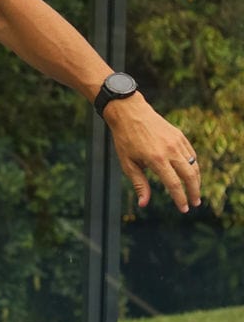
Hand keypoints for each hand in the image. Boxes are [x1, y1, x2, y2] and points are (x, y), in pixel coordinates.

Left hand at [104, 95, 201, 213]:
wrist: (130, 112)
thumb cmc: (125, 139)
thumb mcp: (127, 164)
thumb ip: (139, 184)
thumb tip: (143, 204)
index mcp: (156, 160)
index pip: (174, 184)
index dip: (180, 199)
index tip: (184, 209)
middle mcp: (170, 151)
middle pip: (190, 176)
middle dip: (194, 192)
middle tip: (195, 204)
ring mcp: (177, 142)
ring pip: (193, 165)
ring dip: (196, 180)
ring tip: (195, 191)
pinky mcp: (179, 136)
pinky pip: (191, 154)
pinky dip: (194, 166)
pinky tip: (191, 174)